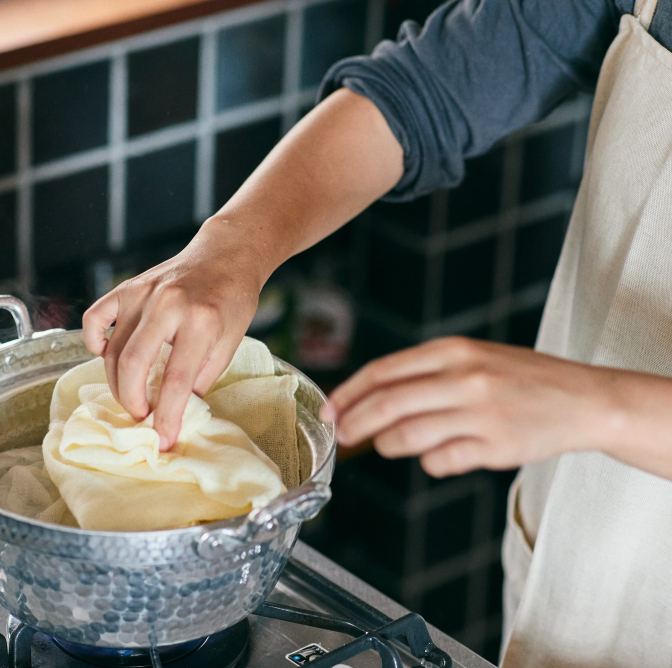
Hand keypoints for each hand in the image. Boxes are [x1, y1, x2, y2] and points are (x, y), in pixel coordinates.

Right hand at [82, 222, 264, 450]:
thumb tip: (174, 411)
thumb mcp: (230, 343)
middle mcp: (167, 304)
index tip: (162, 441)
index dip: (166, 416)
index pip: (176, 380)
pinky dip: (93, 341)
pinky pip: (95, 318)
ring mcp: (143, 293)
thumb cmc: (232, 301)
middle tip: (141, 417)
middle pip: (133, 364)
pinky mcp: (127, 287)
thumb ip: (200, 377)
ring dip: (117, 382)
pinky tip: (105, 355)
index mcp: (201, 321)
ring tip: (131, 396)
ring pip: (113, 348)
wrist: (226, 254)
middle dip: (132, 401)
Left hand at [320, 337, 639, 476]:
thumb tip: (365, 400)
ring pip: (407, 436)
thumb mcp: (471, 358)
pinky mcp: (495, 447)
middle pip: (387, 404)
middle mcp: (465, 378)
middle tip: (341, 435)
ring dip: (388, 445)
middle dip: (355, 423)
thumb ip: (423, 374)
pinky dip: (430, 462)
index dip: (348, 393)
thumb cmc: (519, 379)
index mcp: (453, 350)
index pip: (383, 371)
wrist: (583, 400)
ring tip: (391, 444)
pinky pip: (440, 461)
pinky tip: (440, 454)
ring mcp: (480, 414)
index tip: (328, 409)